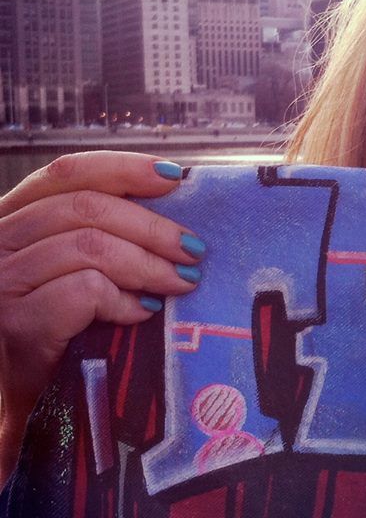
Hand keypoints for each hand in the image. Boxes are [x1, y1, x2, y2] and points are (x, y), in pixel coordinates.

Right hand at [0, 151, 205, 487]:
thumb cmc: (36, 349)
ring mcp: (0, 285)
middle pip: (84, 206)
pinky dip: (123, 298)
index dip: (122, 167)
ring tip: (181, 282)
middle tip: (194, 250)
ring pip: (88, 244)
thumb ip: (94, 244)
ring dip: (149, 262)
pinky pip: (83, 290)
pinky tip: (142, 313)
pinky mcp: (14, 326)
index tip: (174, 178)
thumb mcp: (60, 283)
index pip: (64, 173)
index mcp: (8, 225)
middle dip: (152, 225)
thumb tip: (169, 222)